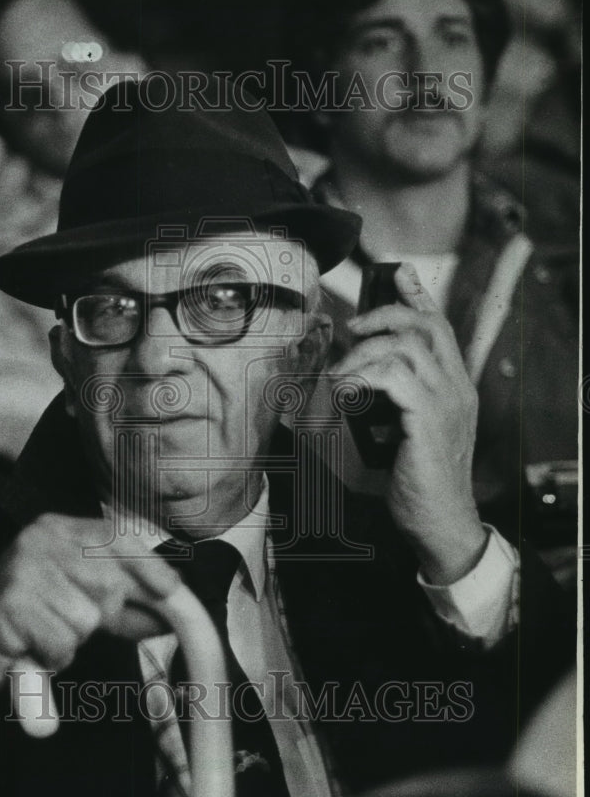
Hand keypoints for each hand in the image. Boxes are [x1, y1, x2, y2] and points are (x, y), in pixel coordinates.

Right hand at [0, 514, 181, 739]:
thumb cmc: (31, 624)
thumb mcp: (83, 604)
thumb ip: (127, 604)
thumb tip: (175, 612)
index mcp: (59, 529)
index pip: (116, 537)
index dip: (148, 566)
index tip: (171, 591)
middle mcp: (38, 539)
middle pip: (108, 581)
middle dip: (102, 615)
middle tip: (68, 624)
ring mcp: (21, 569)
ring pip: (86, 617)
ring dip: (71, 640)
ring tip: (43, 635)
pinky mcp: (9, 605)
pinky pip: (60, 642)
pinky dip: (52, 656)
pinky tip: (28, 648)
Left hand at [333, 263, 486, 584]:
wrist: (441, 523)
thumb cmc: (419, 481)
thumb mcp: (408, 432)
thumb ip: (393, 402)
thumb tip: (357, 380)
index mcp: (455, 388)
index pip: (441, 327)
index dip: (419, 297)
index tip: (399, 274)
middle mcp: (457, 388)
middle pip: (425, 325)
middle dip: (384, 314)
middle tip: (352, 328)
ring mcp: (446, 402)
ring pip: (406, 345)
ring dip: (363, 354)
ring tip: (340, 377)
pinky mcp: (429, 419)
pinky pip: (394, 376)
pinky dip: (362, 377)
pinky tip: (345, 393)